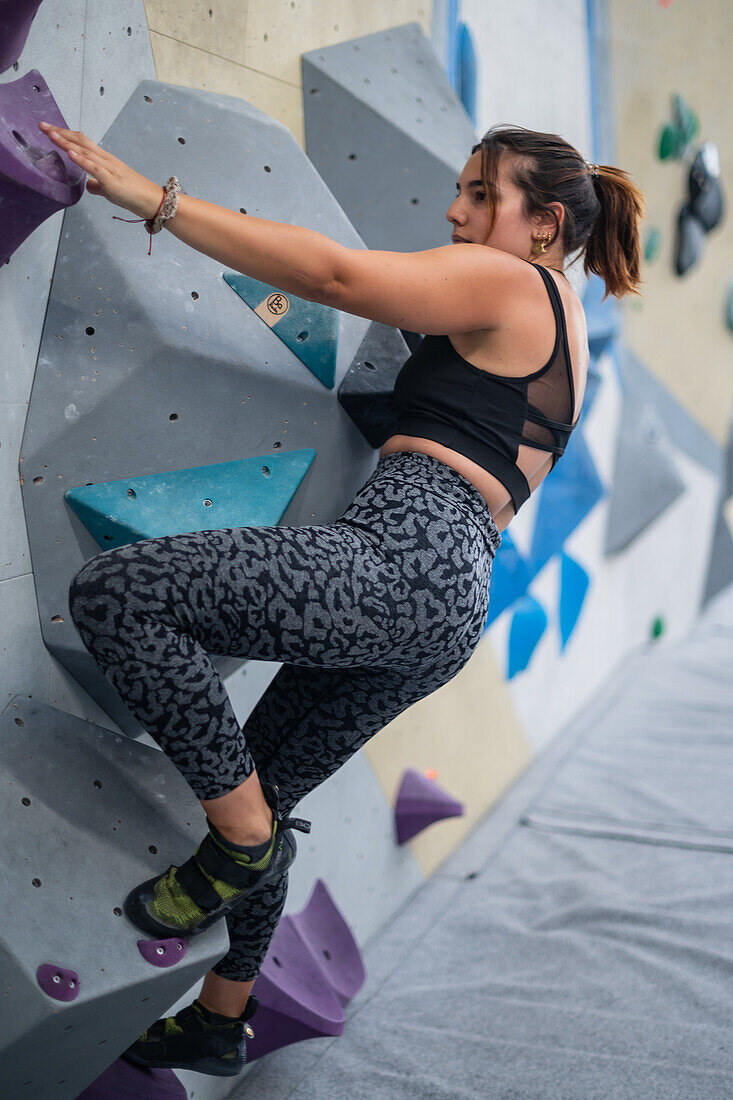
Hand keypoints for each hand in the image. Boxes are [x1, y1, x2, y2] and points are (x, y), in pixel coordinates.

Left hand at [38, 122, 163, 219]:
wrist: (150, 200)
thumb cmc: (131, 194)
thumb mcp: (109, 189)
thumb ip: (97, 185)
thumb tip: (87, 185)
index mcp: (103, 159)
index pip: (81, 142)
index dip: (65, 135)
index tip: (48, 129)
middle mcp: (105, 159)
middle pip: (80, 141)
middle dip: (59, 133)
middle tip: (41, 125)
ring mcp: (108, 168)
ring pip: (84, 151)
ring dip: (66, 142)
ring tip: (50, 135)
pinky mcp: (111, 179)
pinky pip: (94, 167)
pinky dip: (81, 159)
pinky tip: (70, 153)